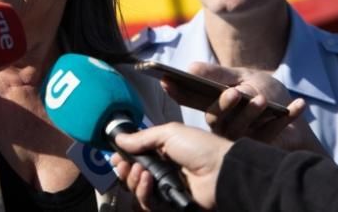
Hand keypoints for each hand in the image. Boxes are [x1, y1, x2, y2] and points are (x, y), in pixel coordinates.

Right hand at [111, 123, 229, 210]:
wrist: (222, 171)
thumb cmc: (199, 147)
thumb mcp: (169, 133)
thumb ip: (142, 138)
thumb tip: (119, 139)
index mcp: (163, 152)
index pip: (137, 157)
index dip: (124, 158)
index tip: (116, 157)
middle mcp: (163, 171)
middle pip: (134, 177)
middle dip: (125, 170)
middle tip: (125, 165)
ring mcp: (166, 189)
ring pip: (138, 192)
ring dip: (134, 182)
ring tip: (141, 172)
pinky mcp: (170, 205)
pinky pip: (150, 204)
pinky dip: (144, 193)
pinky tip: (148, 182)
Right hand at [170, 62, 322, 153]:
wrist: (296, 114)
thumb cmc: (266, 92)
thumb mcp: (244, 77)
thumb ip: (219, 75)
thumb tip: (190, 68)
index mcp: (216, 104)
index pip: (192, 98)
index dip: (179, 91)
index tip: (166, 80)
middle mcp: (224, 124)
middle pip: (214, 117)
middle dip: (224, 105)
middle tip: (235, 93)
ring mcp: (241, 138)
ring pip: (238, 129)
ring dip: (252, 113)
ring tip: (264, 99)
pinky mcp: (261, 147)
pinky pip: (271, 134)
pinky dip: (287, 117)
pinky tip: (299, 105)